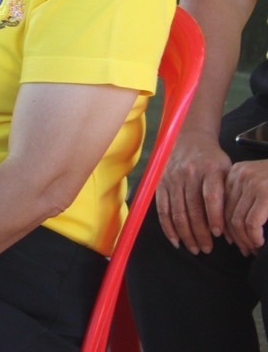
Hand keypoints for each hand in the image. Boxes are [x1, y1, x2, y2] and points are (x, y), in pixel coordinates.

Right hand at [156, 129, 231, 253]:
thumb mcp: (225, 170)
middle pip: (193, 209)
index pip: (211, 197)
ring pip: (177, 212)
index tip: (218, 235)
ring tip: (194, 249)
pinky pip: (162, 209)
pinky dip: (167, 226)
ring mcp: (172, 178)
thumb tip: (229, 225)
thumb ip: (226, 194)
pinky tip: (175, 240)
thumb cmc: (211, 159)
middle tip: (206, 249)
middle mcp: (188, 173)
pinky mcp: (160, 183)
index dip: (214, 218)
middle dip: (199, 233)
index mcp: (209, 169)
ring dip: (185, 234)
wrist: (188, 138)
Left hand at [223, 159, 267, 252]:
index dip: (226, 225)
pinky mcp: (264, 193)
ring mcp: (251, 183)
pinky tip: (260, 242)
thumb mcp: (261, 183)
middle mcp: (239, 175)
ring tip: (254, 248)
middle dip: (235, 236)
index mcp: (236, 172)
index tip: (233, 240)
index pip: (221, 204)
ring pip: (237, 220)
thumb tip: (231, 228)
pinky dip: (254, 236)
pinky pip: (251, 222)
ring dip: (245, 239)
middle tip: (245, 249)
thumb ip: (247, 198)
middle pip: (226, 212)